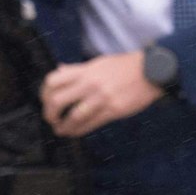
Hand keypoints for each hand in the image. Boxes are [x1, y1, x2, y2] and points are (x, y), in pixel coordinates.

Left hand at [40, 52, 162, 137]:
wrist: (152, 70)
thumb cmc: (126, 66)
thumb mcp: (100, 62)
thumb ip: (78, 69)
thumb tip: (60, 70)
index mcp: (86, 70)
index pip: (53, 80)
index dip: (44, 93)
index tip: (46, 100)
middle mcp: (90, 83)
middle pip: (57, 100)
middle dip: (49, 113)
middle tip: (51, 118)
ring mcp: (101, 97)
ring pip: (72, 116)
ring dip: (63, 127)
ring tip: (61, 129)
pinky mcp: (113, 110)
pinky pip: (90, 124)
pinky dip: (78, 131)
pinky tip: (75, 132)